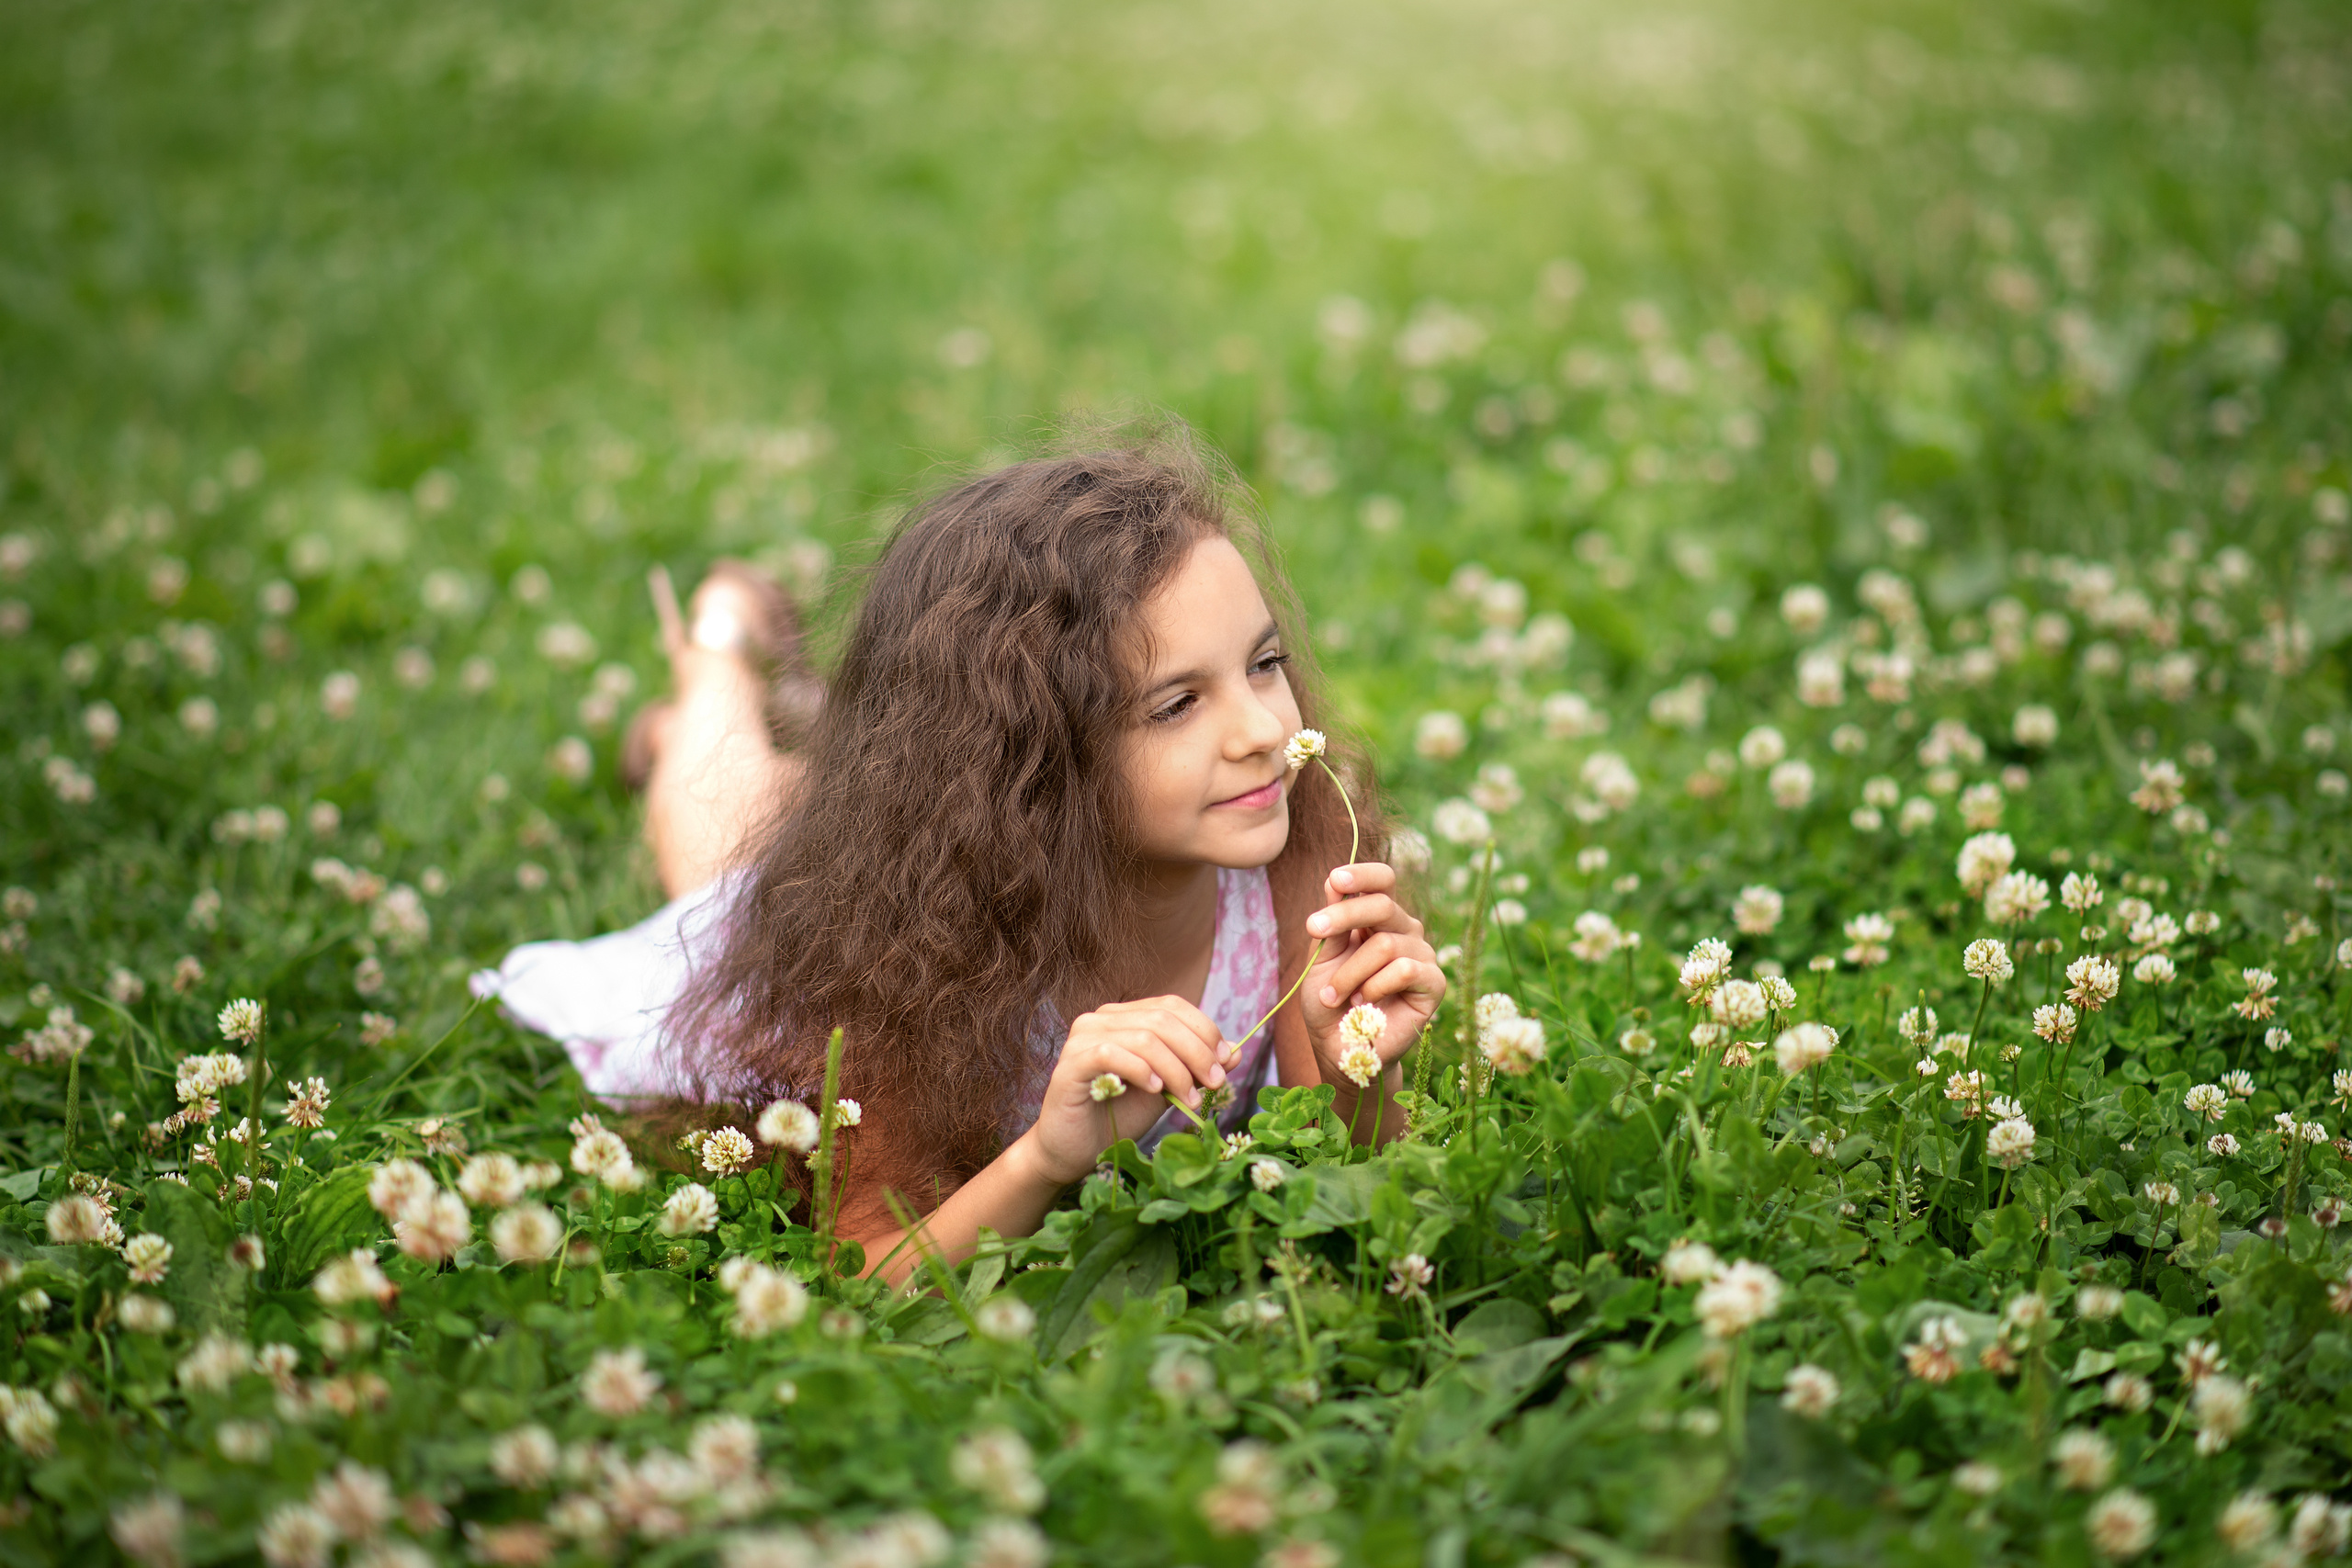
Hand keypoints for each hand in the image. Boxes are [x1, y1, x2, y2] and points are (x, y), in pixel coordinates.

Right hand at [1026, 996, 1234, 1184]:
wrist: (1075, 1151)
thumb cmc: (1119, 1117)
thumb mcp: (1168, 1090)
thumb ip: (1195, 1068)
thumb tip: (1235, 1051)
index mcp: (1125, 1017)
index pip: (1172, 1006)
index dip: (1205, 1031)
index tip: (1226, 1064)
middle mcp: (1102, 1018)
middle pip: (1162, 1020)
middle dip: (1197, 1052)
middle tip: (1216, 1083)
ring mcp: (1083, 1037)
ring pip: (1143, 1038)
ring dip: (1176, 1069)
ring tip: (1190, 1100)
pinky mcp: (1070, 1063)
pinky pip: (1111, 1054)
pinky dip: (1141, 1070)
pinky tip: (1155, 1090)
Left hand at [1297, 862, 1445, 1083]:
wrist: (1340, 1048)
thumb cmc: (1330, 1001)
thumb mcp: (1323, 958)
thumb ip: (1332, 923)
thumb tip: (1335, 881)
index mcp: (1379, 919)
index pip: (1383, 881)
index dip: (1363, 874)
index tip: (1335, 879)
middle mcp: (1405, 931)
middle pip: (1382, 905)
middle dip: (1343, 916)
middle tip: (1312, 928)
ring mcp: (1423, 955)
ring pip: (1385, 944)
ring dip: (1350, 972)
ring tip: (1336, 995)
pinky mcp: (1435, 983)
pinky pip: (1405, 970)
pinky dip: (1374, 986)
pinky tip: (1362, 1004)